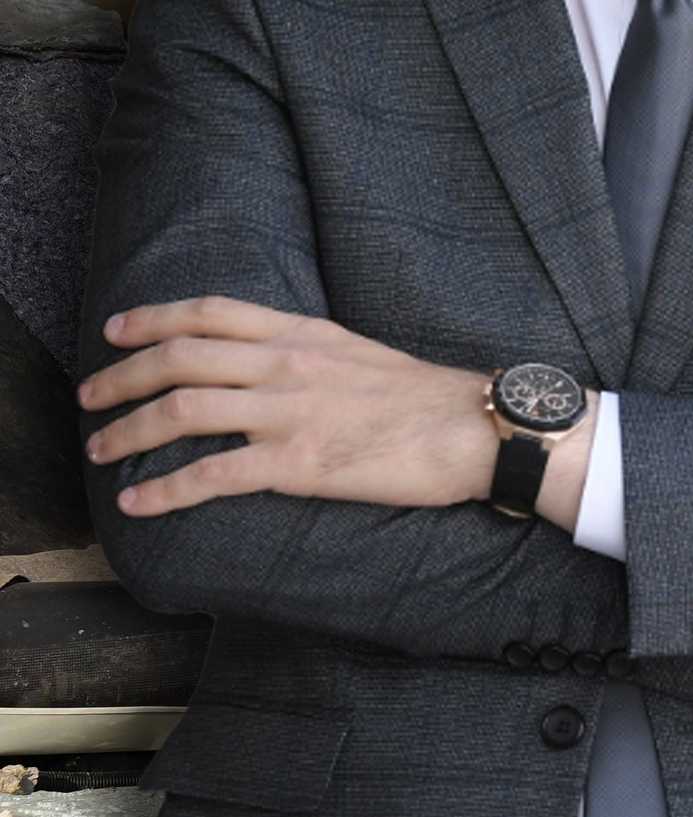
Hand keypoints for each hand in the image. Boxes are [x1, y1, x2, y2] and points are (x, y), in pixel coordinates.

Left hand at [79, 298, 517, 517]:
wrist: (480, 430)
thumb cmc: (430, 399)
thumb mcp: (361, 354)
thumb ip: (309, 353)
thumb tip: (268, 364)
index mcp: (304, 334)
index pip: (210, 313)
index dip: (152, 319)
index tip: (116, 332)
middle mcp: (288, 365)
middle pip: (180, 357)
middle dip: (120, 377)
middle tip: (88, 397)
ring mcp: (291, 412)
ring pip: (182, 410)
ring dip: (128, 430)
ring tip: (100, 450)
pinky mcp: (299, 463)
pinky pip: (213, 474)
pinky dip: (165, 490)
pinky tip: (138, 503)